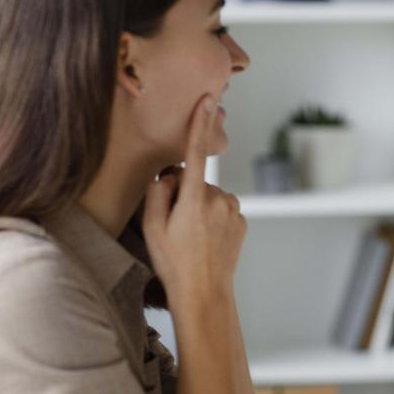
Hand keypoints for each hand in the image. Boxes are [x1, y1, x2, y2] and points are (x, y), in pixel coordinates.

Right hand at [142, 94, 246, 305]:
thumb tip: (169, 174)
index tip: (207, 99)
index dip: (199, 124)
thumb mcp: (152, 227)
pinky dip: (213, 218)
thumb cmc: (173, 262)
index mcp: (194, 199)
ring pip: (209, 196)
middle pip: (195, 182)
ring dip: (199, 207)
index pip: (195, 153)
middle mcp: (218, 200)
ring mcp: (233, 211)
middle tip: (174, 226)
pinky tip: (205, 239)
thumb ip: (157, 192)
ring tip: (190, 236)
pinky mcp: (242, 222)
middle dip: (183, 193)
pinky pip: (222, 210)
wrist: (204, 294)